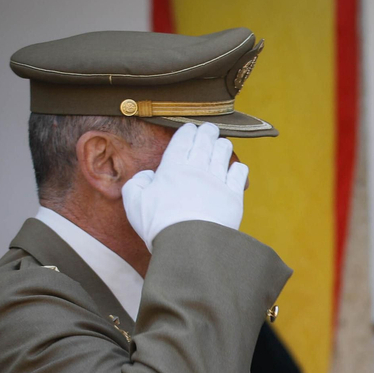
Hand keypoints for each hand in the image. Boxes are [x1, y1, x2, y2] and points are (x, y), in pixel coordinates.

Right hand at [122, 122, 249, 250]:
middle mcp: (197, 169)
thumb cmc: (159, 225)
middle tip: (209, 128)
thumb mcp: (134, 203)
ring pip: (223, 152)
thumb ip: (137, 184)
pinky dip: (238, 167)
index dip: (187, 131)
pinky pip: (239, 173)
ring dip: (222, 145)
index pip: (182, 140)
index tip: (190, 128)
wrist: (190, 244)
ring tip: (222, 144)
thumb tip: (148, 176)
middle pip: (205, 141)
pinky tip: (236, 168)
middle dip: (207, 132)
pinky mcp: (234, 196)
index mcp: (172, 167)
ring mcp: (217, 181)